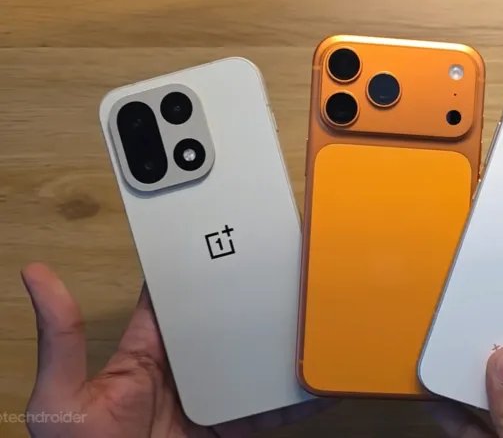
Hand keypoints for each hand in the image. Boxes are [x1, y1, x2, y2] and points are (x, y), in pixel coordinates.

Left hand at [21, 263, 330, 437]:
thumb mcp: (62, 398)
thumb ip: (61, 339)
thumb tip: (34, 274)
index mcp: (145, 352)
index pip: (172, 301)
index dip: (193, 270)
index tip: (219, 236)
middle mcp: (184, 370)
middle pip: (224, 326)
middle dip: (250, 302)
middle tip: (284, 276)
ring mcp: (211, 398)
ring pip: (251, 364)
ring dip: (277, 349)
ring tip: (310, 325)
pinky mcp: (230, 426)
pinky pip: (266, 410)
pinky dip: (292, 399)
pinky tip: (315, 383)